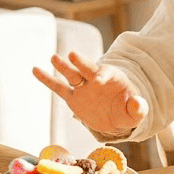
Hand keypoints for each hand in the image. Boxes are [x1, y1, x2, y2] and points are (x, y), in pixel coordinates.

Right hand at [32, 51, 147, 134]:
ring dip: (63, 67)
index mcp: (114, 78)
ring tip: (54, 57)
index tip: (98, 81)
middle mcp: (96, 79)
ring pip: (72, 75)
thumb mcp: (136, 112)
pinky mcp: (73, 97)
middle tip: (73, 55)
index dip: (103, 76)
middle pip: (88, 69)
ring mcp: (84, 87)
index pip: (107, 73)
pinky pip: (59, 88)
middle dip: (81, 62)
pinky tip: (35, 70)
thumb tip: (138, 105)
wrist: (116, 118)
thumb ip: (138, 108)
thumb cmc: (128, 111)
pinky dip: (47, 79)